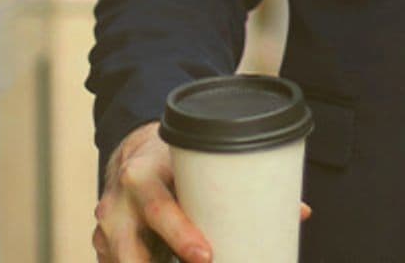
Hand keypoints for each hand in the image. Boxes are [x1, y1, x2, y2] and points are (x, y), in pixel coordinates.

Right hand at [94, 121, 311, 261]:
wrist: (133, 151)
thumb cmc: (173, 158)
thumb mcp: (198, 159)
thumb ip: (242, 184)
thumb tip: (299, 212)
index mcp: (142, 175)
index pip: (159, 208)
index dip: (181, 235)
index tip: (207, 256)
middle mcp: (118, 203)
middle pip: (130, 249)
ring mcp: (106, 228)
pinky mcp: (104, 245)